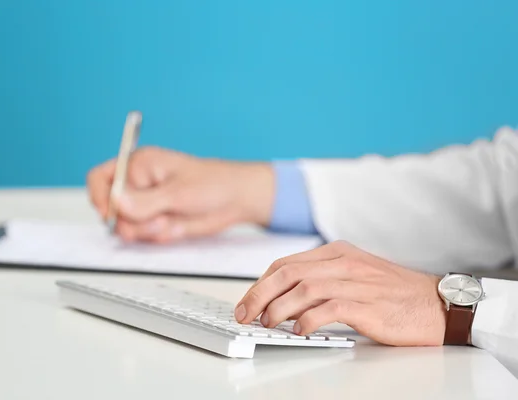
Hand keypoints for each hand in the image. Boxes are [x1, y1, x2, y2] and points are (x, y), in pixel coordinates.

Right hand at [87, 147, 274, 242]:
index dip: (100, 197)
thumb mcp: (178, 193)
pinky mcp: (155, 220)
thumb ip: (145, 201)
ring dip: (146, 231)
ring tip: (169, 222)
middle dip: (131, 221)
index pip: (100, 179)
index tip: (111, 214)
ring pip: (126, 227)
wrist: (236, 200)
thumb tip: (116, 202)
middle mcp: (138, 184)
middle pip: (110, 209)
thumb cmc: (213, 184)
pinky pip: (142, 236)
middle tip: (156, 221)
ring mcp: (146, 204)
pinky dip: (156, 237)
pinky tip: (174, 227)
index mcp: (138, 164)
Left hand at [235, 240, 446, 345]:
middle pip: (288, 273)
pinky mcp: (368, 305)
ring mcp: (356, 283)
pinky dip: (307, 320)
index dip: (260, 284)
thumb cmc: (395, 293)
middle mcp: (344, 263)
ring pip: (303, 289)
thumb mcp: (354, 275)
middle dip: (259, 295)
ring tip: (267, 324)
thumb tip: (284, 297)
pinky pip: (329, 308)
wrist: (439, 304)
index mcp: (337, 252)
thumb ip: (322, 279)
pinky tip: (298, 330)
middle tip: (245, 314)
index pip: (286, 264)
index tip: (247, 302)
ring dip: (278, 308)